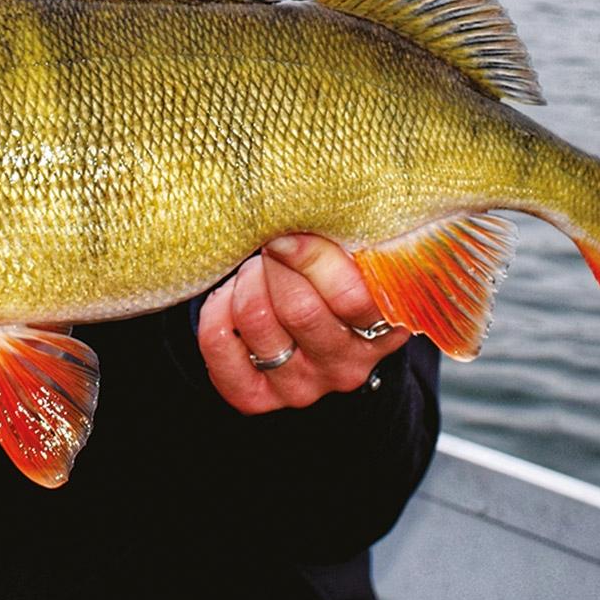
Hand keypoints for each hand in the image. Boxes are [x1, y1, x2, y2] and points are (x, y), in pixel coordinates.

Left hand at [196, 233, 410, 413]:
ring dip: (247, 281)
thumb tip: (311, 201)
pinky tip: (230, 299)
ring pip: (256, 320)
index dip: (314, 257)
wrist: (309, 331)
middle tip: (273, 247)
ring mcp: (302, 389)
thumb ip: (348, 238)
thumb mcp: (357, 258)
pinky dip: (215, 310)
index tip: (291, 234)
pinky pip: (219, 344)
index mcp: (384, 329)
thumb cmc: (334, 279)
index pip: (351, 297)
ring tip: (256, 271)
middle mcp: (347, 367)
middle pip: (299, 309)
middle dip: (276, 263)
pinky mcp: (257, 398)